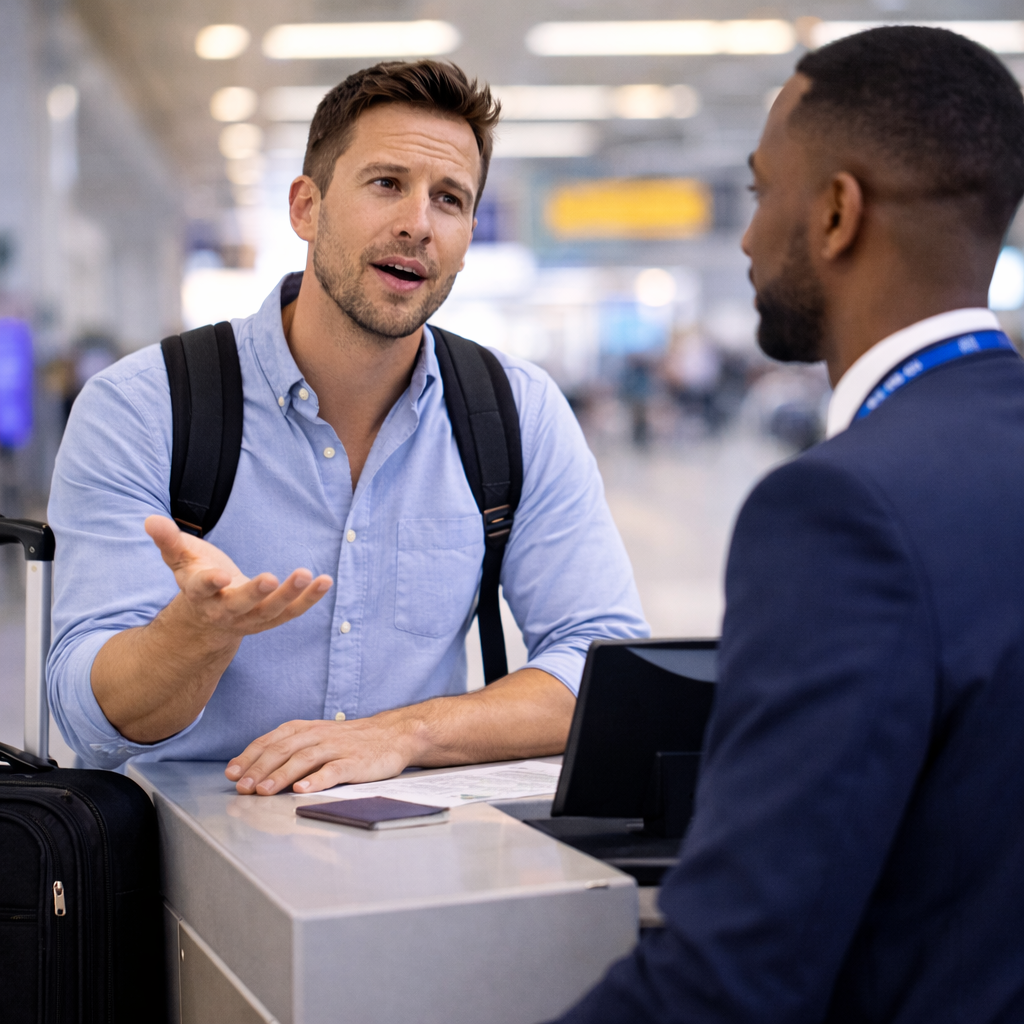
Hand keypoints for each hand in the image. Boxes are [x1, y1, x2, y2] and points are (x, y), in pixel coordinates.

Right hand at [145, 515, 332, 641]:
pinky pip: (293, 612)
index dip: (209, 583)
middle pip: (240, 605)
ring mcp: (250, 618)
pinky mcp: (271, 618)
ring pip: (271, 612)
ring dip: (290, 596)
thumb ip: (168, 540)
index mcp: (199, 594)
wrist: (209, 618)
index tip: (219, 575)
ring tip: (306, 575)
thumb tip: (150, 520)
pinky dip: (310, 599)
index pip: (201, 589)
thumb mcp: (180, 558)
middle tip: (271, 578)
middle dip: (255, 593)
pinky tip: (326, 581)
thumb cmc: (196, 577)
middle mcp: (224, 611)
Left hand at [225, 715, 420, 794]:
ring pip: (305, 758)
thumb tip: (253, 770)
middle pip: (283, 750)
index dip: (250, 757)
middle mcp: (318, 735)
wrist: (393, 734)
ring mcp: (338, 748)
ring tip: (264, 791)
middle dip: (259, 769)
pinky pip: (334, 770)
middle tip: (242, 787)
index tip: (232, 773)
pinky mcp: (356, 761)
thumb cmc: (349, 740)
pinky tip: (304, 789)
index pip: (271, 741)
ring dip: (282, 775)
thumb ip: (289, 749)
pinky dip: (318, 779)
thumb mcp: (317, 737)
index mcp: (305, 729)